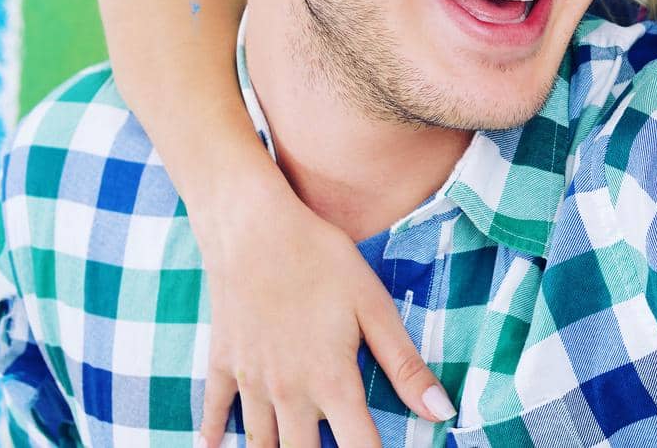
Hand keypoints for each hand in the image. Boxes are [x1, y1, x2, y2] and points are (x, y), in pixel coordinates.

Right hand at [193, 172, 455, 446]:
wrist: (254, 230)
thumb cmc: (324, 261)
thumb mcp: (375, 308)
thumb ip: (405, 365)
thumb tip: (442, 412)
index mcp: (332, 382)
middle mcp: (288, 393)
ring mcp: (250, 381)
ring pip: (260, 442)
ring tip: (294, 447)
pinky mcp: (223, 362)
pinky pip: (214, 411)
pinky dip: (214, 433)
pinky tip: (214, 445)